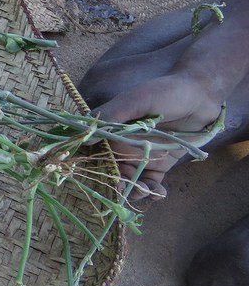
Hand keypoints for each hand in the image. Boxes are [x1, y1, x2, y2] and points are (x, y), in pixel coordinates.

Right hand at [94, 72, 223, 199]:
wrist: (200, 97)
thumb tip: (85, 137)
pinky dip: (152, 192)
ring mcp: (141, 156)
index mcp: (111, 129)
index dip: (92, 166)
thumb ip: (111, 116)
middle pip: (110, 170)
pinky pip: (151, 182)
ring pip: (129, 180)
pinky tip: (158, 192)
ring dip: (132, 191)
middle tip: (122, 189)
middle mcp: (122, 145)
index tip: (96, 177)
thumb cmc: (164, 93)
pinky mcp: (160, 164)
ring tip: (143, 191)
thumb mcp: (135, 101)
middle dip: (114, 183)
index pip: (94, 151)